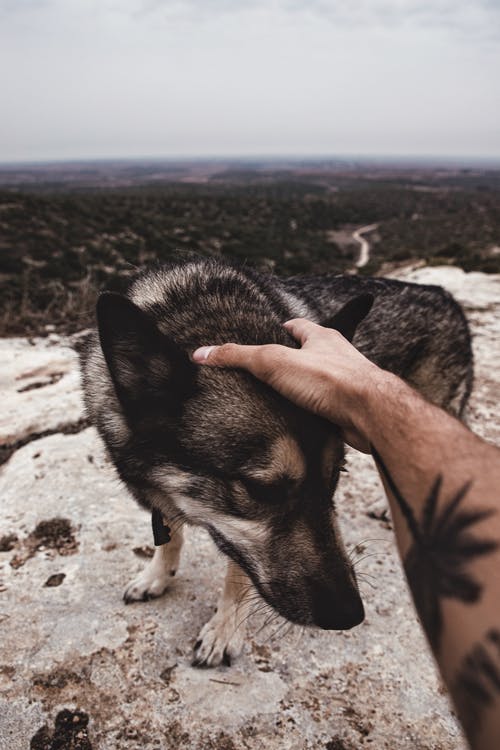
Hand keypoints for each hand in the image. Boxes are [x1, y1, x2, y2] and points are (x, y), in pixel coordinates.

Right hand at [192, 318, 383, 451]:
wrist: (370, 413)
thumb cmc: (330, 379)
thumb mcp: (274, 362)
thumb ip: (238, 356)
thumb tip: (202, 353)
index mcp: (321, 337)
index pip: (297, 326)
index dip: (280, 330)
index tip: (263, 338)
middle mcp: (336, 357)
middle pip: (309, 354)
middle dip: (291, 361)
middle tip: (266, 372)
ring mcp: (345, 383)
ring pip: (319, 383)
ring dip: (303, 389)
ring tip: (278, 399)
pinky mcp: (347, 409)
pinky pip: (325, 408)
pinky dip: (312, 413)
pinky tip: (299, 422)